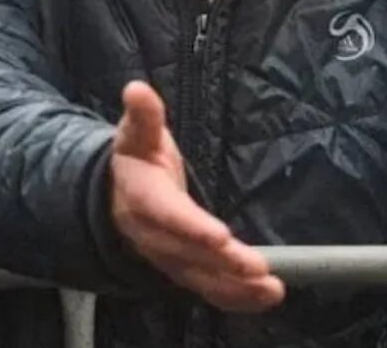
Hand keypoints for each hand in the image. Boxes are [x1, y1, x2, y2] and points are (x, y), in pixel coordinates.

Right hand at [109, 81, 284, 312]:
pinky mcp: (184, 270)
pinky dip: (238, 297)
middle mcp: (152, 235)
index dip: (191, 228)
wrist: (114, 196)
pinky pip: (209, 288)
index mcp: (141, 197)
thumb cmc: (136, 160)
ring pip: (200, 278)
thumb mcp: (136, 133)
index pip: (166, 215)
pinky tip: (267, 296)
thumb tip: (137, 89)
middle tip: (257, 266)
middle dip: (222, 263)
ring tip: (272, 288)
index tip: (220, 236)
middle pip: (186, 253)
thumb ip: (143, 115)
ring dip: (236, 287)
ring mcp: (167, 258)